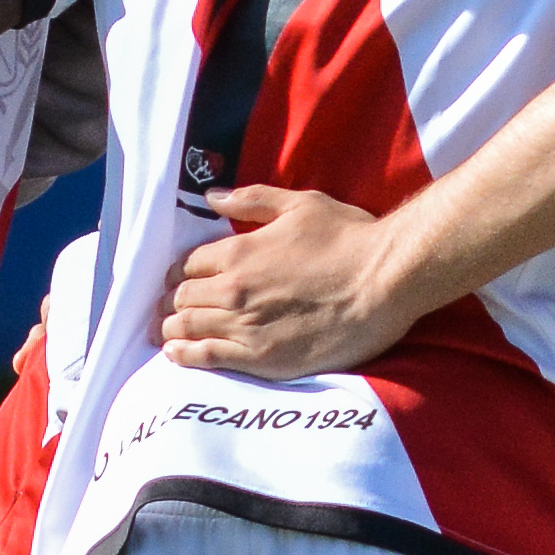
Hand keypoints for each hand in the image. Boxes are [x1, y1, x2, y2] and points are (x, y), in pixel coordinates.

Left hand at [157, 186, 412, 377]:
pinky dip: (185, 355)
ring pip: (186, 328)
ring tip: (168, 333)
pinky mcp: (262, 359)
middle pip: (180, 297)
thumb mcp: (300, 204)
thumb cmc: (350, 238)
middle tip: (171, 309)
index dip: (180, 273)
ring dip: (171, 329)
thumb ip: (251, 200)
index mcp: (238, 252)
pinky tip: (176, 354)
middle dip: (171, 302)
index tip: (182, 280)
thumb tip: (211, 196)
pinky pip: (207, 358)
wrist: (386, 281)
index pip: (187, 265)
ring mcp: (245, 326)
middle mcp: (233, 289)